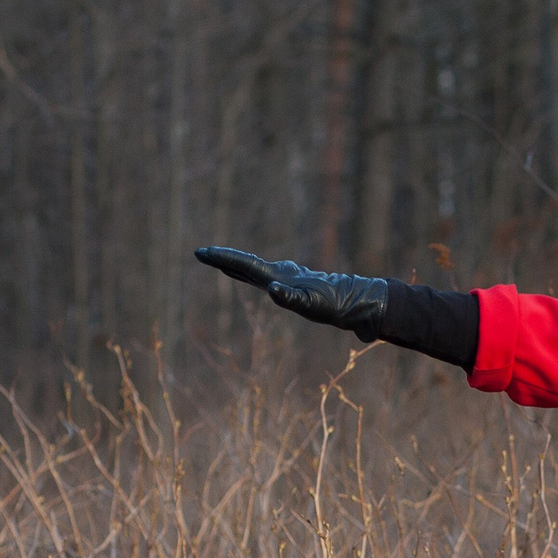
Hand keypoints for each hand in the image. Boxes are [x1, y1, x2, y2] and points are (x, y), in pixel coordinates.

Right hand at [196, 246, 388, 337]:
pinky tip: (253, 277)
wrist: (356, 303)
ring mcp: (287, 278)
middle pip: (245, 264)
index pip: (245, 265)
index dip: (223, 259)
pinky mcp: (294, 286)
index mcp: (280, 276)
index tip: (202, 252)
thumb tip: (272, 289)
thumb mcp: (312, 305)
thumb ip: (291, 298)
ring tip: (219, 261)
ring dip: (235, 265)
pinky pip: (266, 278)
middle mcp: (281, 274)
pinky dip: (253, 276)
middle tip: (201, 253)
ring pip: (254, 269)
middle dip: (223, 259)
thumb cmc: (335, 305)